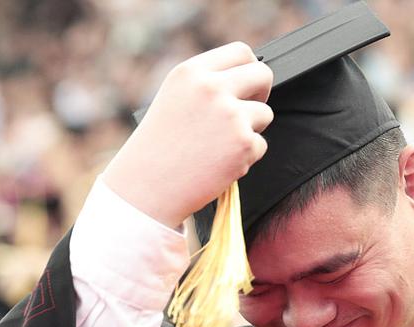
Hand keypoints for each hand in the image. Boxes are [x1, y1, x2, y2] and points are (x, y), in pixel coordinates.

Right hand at [102, 42, 273, 227]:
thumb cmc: (158, 148)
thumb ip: (207, 84)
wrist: (148, 187)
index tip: (247, 85)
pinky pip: (260, 145)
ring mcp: (231, 115)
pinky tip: (218, 164)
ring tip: (219, 146)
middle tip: (248, 111)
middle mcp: (212, 88)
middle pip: (263, 74)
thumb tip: (246, 81)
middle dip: (262, 92)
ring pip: (265, 114)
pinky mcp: (244, 143)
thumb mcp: (175, 99)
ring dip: (251, 130)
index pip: (240, 52)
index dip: (248, 69)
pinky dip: (246, 158)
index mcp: (192, 72)